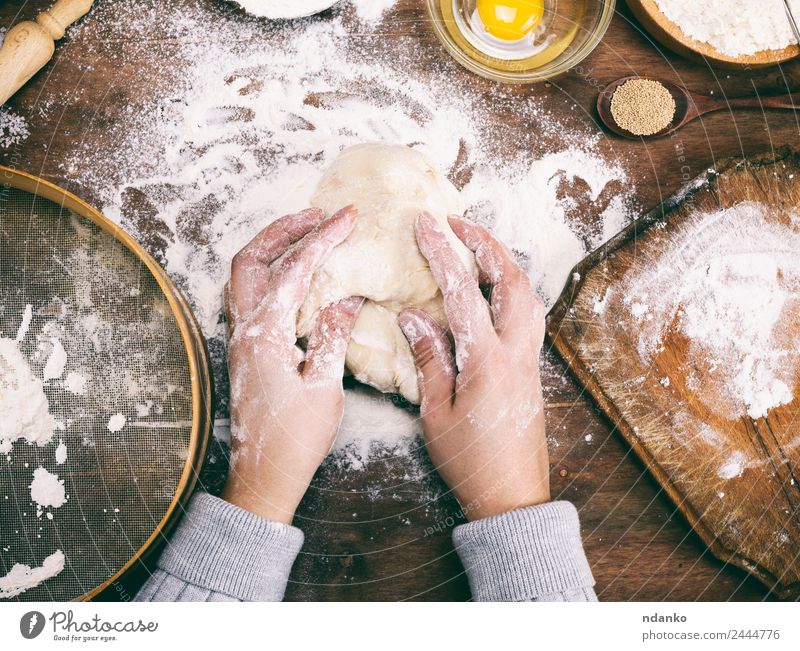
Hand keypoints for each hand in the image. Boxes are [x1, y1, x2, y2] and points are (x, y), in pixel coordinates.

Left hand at [221, 207, 362, 523]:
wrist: (263, 477)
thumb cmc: (294, 440)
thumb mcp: (323, 388)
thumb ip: (332, 336)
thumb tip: (345, 297)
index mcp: (265, 336)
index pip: (294, 272)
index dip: (321, 239)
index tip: (346, 216)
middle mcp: (244, 331)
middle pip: (250, 260)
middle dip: (282, 230)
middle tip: (315, 214)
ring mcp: (241, 340)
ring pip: (245, 277)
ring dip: (273, 249)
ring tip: (306, 235)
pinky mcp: (246, 351)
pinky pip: (252, 298)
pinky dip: (272, 275)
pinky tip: (297, 279)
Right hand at [398, 213, 548, 520]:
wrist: (512, 495)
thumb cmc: (469, 461)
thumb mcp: (437, 413)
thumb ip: (430, 359)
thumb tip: (414, 315)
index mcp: (488, 361)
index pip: (463, 292)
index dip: (443, 252)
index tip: (426, 223)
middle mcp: (517, 352)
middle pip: (512, 281)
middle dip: (487, 244)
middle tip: (458, 224)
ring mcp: (530, 360)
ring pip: (527, 295)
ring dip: (503, 264)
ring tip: (475, 249)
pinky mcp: (532, 369)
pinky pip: (528, 316)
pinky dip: (510, 290)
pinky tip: (491, 292)